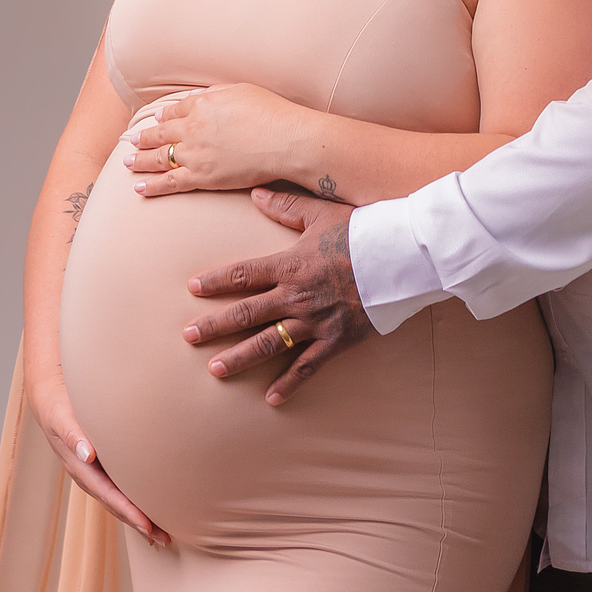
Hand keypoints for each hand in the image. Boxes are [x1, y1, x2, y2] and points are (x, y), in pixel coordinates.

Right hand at [28, 375, 170, 546]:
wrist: (49, 400)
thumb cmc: (59, 407)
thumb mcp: (63, 418)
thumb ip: (74, 436)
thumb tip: (88, 455)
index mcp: (80, 469)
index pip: (108, 495)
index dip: (128, 512)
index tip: (147, 526)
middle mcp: (87, 476)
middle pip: (115, 506)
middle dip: (139, 524)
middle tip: (164, 540)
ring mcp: (93, 474)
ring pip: (118, 502)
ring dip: (138, 518)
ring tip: (161, 535)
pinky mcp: (100, 467)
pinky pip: (118, 490)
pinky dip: (133, 504)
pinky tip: (147, 511)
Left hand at [125, 84, 303, 196]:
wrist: (285, 140)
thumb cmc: (271, 112)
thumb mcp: (241, 90)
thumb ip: (216, 93)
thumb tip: (200, 96)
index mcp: (201, 104)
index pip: (175, 111)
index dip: (164, 117)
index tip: (158, 121)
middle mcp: (192, 128)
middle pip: (160, 134)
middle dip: (144, 138)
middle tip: (132, 142)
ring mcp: (194, 154)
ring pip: (159, 158)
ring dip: (140, 160)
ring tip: (128, 163)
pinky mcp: (201, 177)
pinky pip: (170, 182)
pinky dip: (152, 186)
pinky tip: (139, 188)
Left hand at [183, 189, 372, 404]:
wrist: (402, 257)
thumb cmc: (363, 231)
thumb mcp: (321, 213)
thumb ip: (286, 206)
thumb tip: (256, 193)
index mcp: (290, 265)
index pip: (243, 275)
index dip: (216, 281)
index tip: (193, 288)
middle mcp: (296, 296)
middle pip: (247, 313)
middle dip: (215, 325)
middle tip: (189, 336)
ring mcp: (315, 321)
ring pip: (270, 343)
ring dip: (240, 357)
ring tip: (215, 369)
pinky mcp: (336, 340)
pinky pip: (308, 366)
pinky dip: (289, 383)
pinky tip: (271, 398)